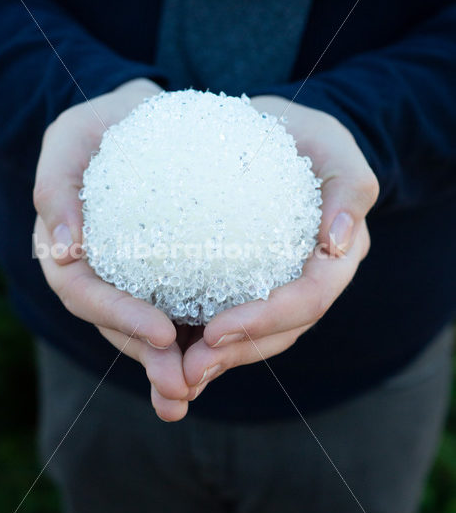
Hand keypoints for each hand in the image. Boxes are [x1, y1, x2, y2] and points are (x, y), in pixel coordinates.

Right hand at [33, 79, 192, 420]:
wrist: (141, 121)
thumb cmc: (101, 126)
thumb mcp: (69, 139)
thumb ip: (55, 186)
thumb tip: (62, 251)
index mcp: (69, 254)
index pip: (87, 295)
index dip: (120, 319)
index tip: (163, 334)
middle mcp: (99, 276)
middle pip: (118, 328)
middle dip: (151, 361)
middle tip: (185, 388)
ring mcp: (132, 281)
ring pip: (149, 331)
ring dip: (175, 366)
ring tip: (203, 388)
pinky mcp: (165, 276)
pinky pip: (182, 308)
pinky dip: (199, 336)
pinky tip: (229, 351)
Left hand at [181, 96, 378, 398]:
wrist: (269, 137)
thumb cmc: (302, 135)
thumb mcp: (331, 143)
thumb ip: (350, 187)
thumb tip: (338, 243)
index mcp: (334, 258)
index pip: (308, 299)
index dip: (266, 320)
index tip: (216, 331)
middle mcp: (307, 282)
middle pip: (279, 332)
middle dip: (234, 355)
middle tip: (186, 370)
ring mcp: (276, 288)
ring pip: (251, 337)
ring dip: (213, 361)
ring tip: (169, 377)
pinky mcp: (243, 284)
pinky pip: (223, 316)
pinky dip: (196, 341)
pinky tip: (162, 353)